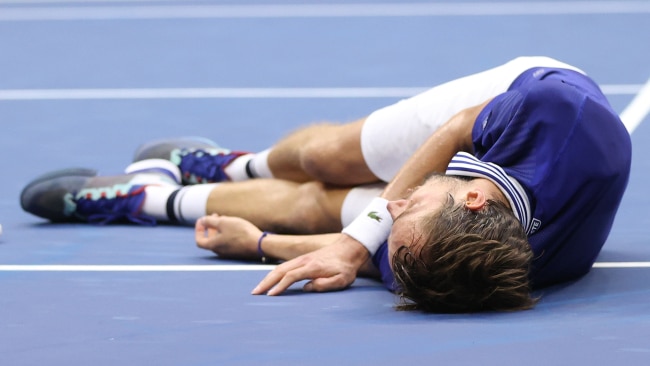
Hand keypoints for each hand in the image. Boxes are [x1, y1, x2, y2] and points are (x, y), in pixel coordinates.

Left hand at [195, 214, 261, 258]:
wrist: (259, 244)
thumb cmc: (240, 233)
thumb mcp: (223, 222)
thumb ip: (210, 221)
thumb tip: (202, 221)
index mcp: (213, 245)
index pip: (199, 240)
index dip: (198, 230)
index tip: (202, 220)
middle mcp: (220, 251)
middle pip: (210, 240)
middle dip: (210, 227)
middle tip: (215, 216)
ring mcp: (229, 252)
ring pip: (220, 240)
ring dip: (219, 229)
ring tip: (226, 218)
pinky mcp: (238, 251)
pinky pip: (228, 242)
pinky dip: (227, 233)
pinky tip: (235, 226)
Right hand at [251, 233, 368, 295]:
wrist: (349, 249)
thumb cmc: (346, 267)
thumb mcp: (342, 279)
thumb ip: (325, 285)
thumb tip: (307, 288)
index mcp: (312, 267)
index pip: (291, 276)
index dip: (280, 286)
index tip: (270, 295)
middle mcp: (304, 261)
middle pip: (280, 271)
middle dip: (266, 282)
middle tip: (255, 293)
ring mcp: (302, 259)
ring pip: (280, 267)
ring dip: (267, 278)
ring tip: (258, 289)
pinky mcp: (302, 259)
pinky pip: (284, 266)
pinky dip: (274, 274)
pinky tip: (270, 281)